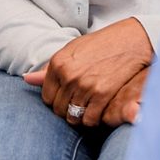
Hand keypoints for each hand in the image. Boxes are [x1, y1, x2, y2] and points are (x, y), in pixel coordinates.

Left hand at [23, 18, 152, 127]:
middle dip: (68, 109)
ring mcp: (85, 85)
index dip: (57, 99)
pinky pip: (89, 119)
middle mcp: (69, 75)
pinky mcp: (102, 94)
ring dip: (80, 115)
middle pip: (58, 109)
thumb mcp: (74, 49)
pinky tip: (99, 108)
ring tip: (89, 106)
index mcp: (58, 62)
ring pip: (73, 117)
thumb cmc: (102, 43)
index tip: (68, 96)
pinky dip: (93, 119)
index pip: (46, 96)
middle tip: (80, 102)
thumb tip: (27, 80)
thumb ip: (50, 68)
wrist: (132, 40)